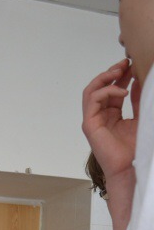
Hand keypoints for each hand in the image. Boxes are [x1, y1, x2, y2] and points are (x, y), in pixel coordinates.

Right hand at [82, 58, 138, 182]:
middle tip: (125, 63)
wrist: (128, 167)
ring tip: (119, 71)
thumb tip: (138, 80)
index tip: (132, 64)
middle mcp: (100, 116)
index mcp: (111, 114)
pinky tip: (122, 92)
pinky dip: (106, 91)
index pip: (112, 89)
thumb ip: (138, 100)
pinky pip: (92, 100)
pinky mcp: (89, 125)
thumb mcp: (140, 116)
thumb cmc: (134, 148)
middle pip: (99, 87)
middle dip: (112, 72)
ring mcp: (92, 120)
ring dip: (104, 78)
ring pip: (91, 91)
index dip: (121, 75)